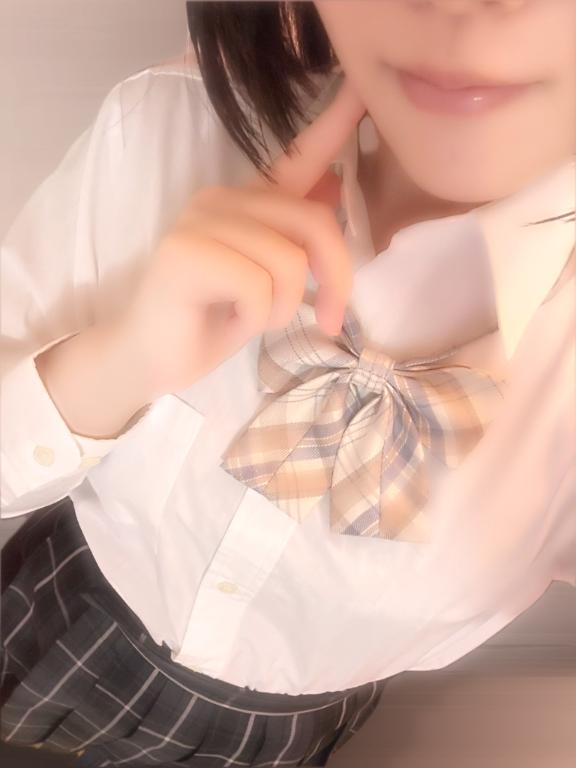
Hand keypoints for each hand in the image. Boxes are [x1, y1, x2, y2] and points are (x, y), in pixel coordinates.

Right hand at [114, 76, 366, 397]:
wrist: (153, 358)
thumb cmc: (214, 321)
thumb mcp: (271, 285)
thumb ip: (297, 241)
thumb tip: (334, 187)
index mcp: (248, 203)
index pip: (297, 158)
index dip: (332, 126)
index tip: (360, 89)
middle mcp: (223, 197)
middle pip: (314, 221)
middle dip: (335, 280)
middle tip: (329, 319)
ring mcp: (200, 219)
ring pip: (289, 261)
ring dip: (283, 308)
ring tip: (252, 318)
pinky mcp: (186, 250)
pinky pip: (259, 285)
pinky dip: (257, 318)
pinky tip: (229, 320)